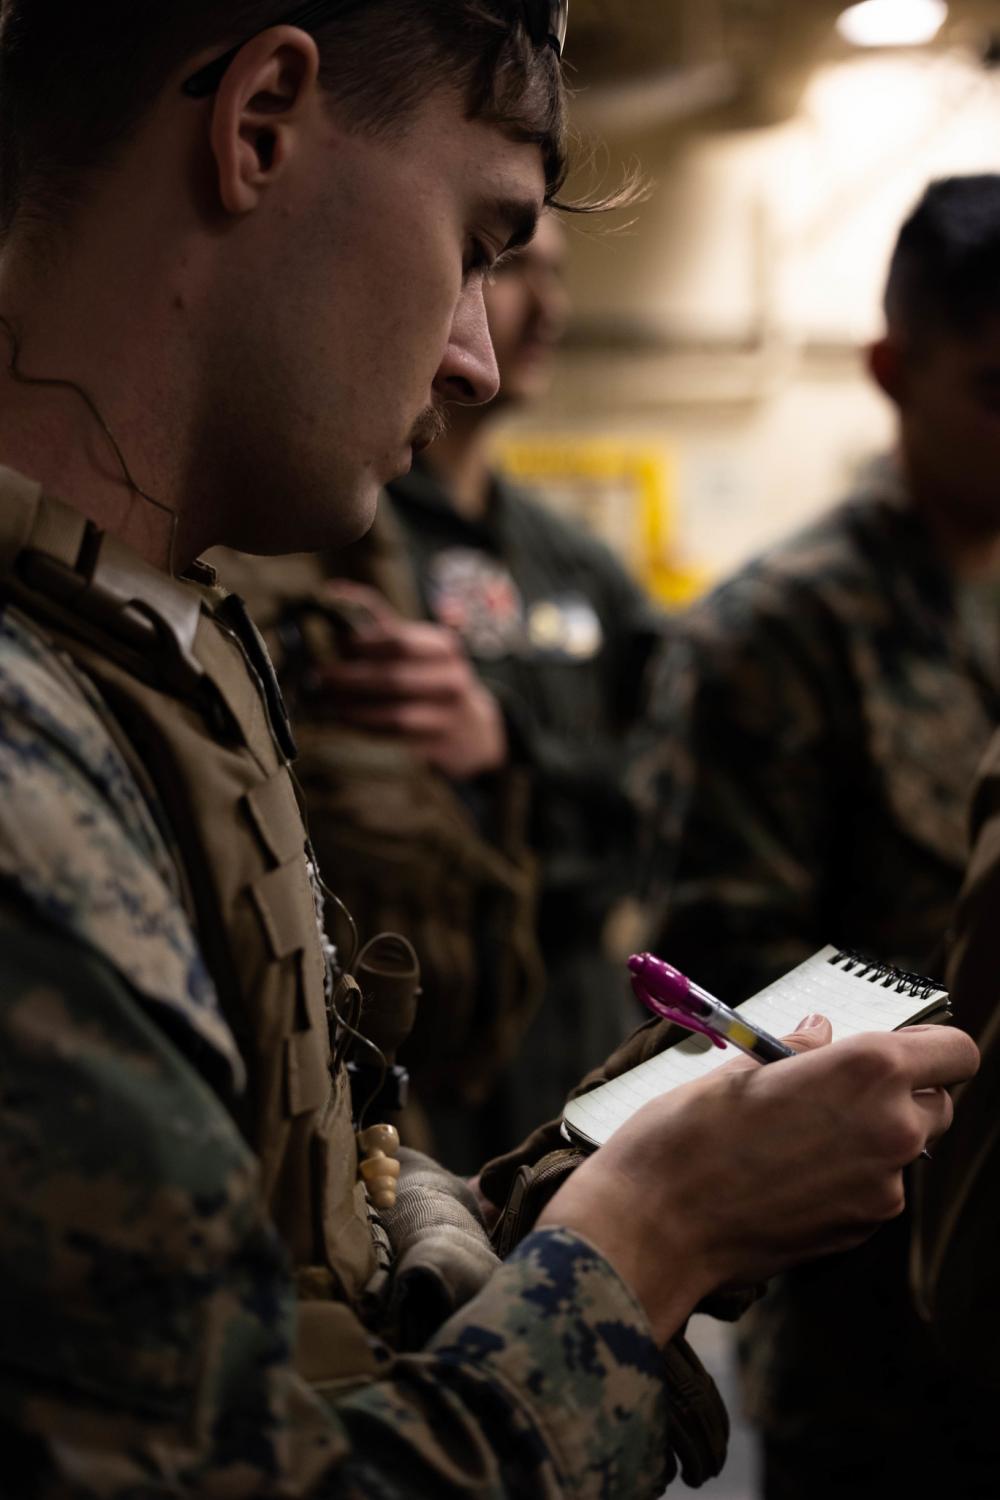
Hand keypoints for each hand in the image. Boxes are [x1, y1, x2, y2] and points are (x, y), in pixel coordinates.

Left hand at [315, 581, 507, 779]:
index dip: (364, 644)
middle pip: (393, 678)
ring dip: (353, 707)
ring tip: (325, 702)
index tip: (336, 646)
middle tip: (319, 677)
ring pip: (393, 712)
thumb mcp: (417, 646)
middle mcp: (452, 678)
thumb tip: (337, 593)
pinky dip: (365, 727)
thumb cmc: (431, 678)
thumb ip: (380, 622)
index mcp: (444, 646)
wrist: (469, 728)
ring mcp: (448, 714)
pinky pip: (394, 735)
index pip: (399, 641)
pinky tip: (344, 720)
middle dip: (350, 678)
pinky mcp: (438, 743)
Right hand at [538, 1017, 978, 1345]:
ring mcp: (881, 1188)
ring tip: (799, 1131)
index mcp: (867, 1071)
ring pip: (904, 1148)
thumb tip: (821, 1032)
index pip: (955, 1051)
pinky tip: (789, 1170)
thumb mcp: (739, 1068)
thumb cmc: (686, 1137)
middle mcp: (891, 1129)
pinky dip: (848, 1174)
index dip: (929, 1045)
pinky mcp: (861, 1230)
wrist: (655, 1226)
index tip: (898, 1043)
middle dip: (901, 1090)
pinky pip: (874, 1188)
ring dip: (872, 1134)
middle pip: (937, 1102)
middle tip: (838, 1085)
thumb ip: (799, 1049)